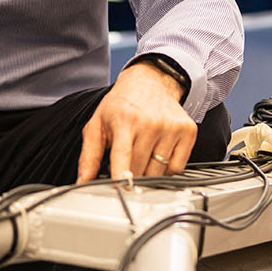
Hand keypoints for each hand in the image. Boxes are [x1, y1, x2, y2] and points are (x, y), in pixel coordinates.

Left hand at [76, 62, 197, 182]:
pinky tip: (158, 154)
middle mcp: (151, 122)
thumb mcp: (98, 124)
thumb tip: (83, 181)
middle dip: (130, 175)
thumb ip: (89, 156)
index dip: (121, 175)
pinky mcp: (187, 131)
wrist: (150, 82)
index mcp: (126, 119)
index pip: (123, 155)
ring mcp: (172, 127)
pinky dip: (166, 169)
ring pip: (159, 172)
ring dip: (148, 172)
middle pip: (140, 170)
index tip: (120, 188)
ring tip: (142, 154)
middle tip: (125, 164)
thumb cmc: (122, 105)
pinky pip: (176, 167)